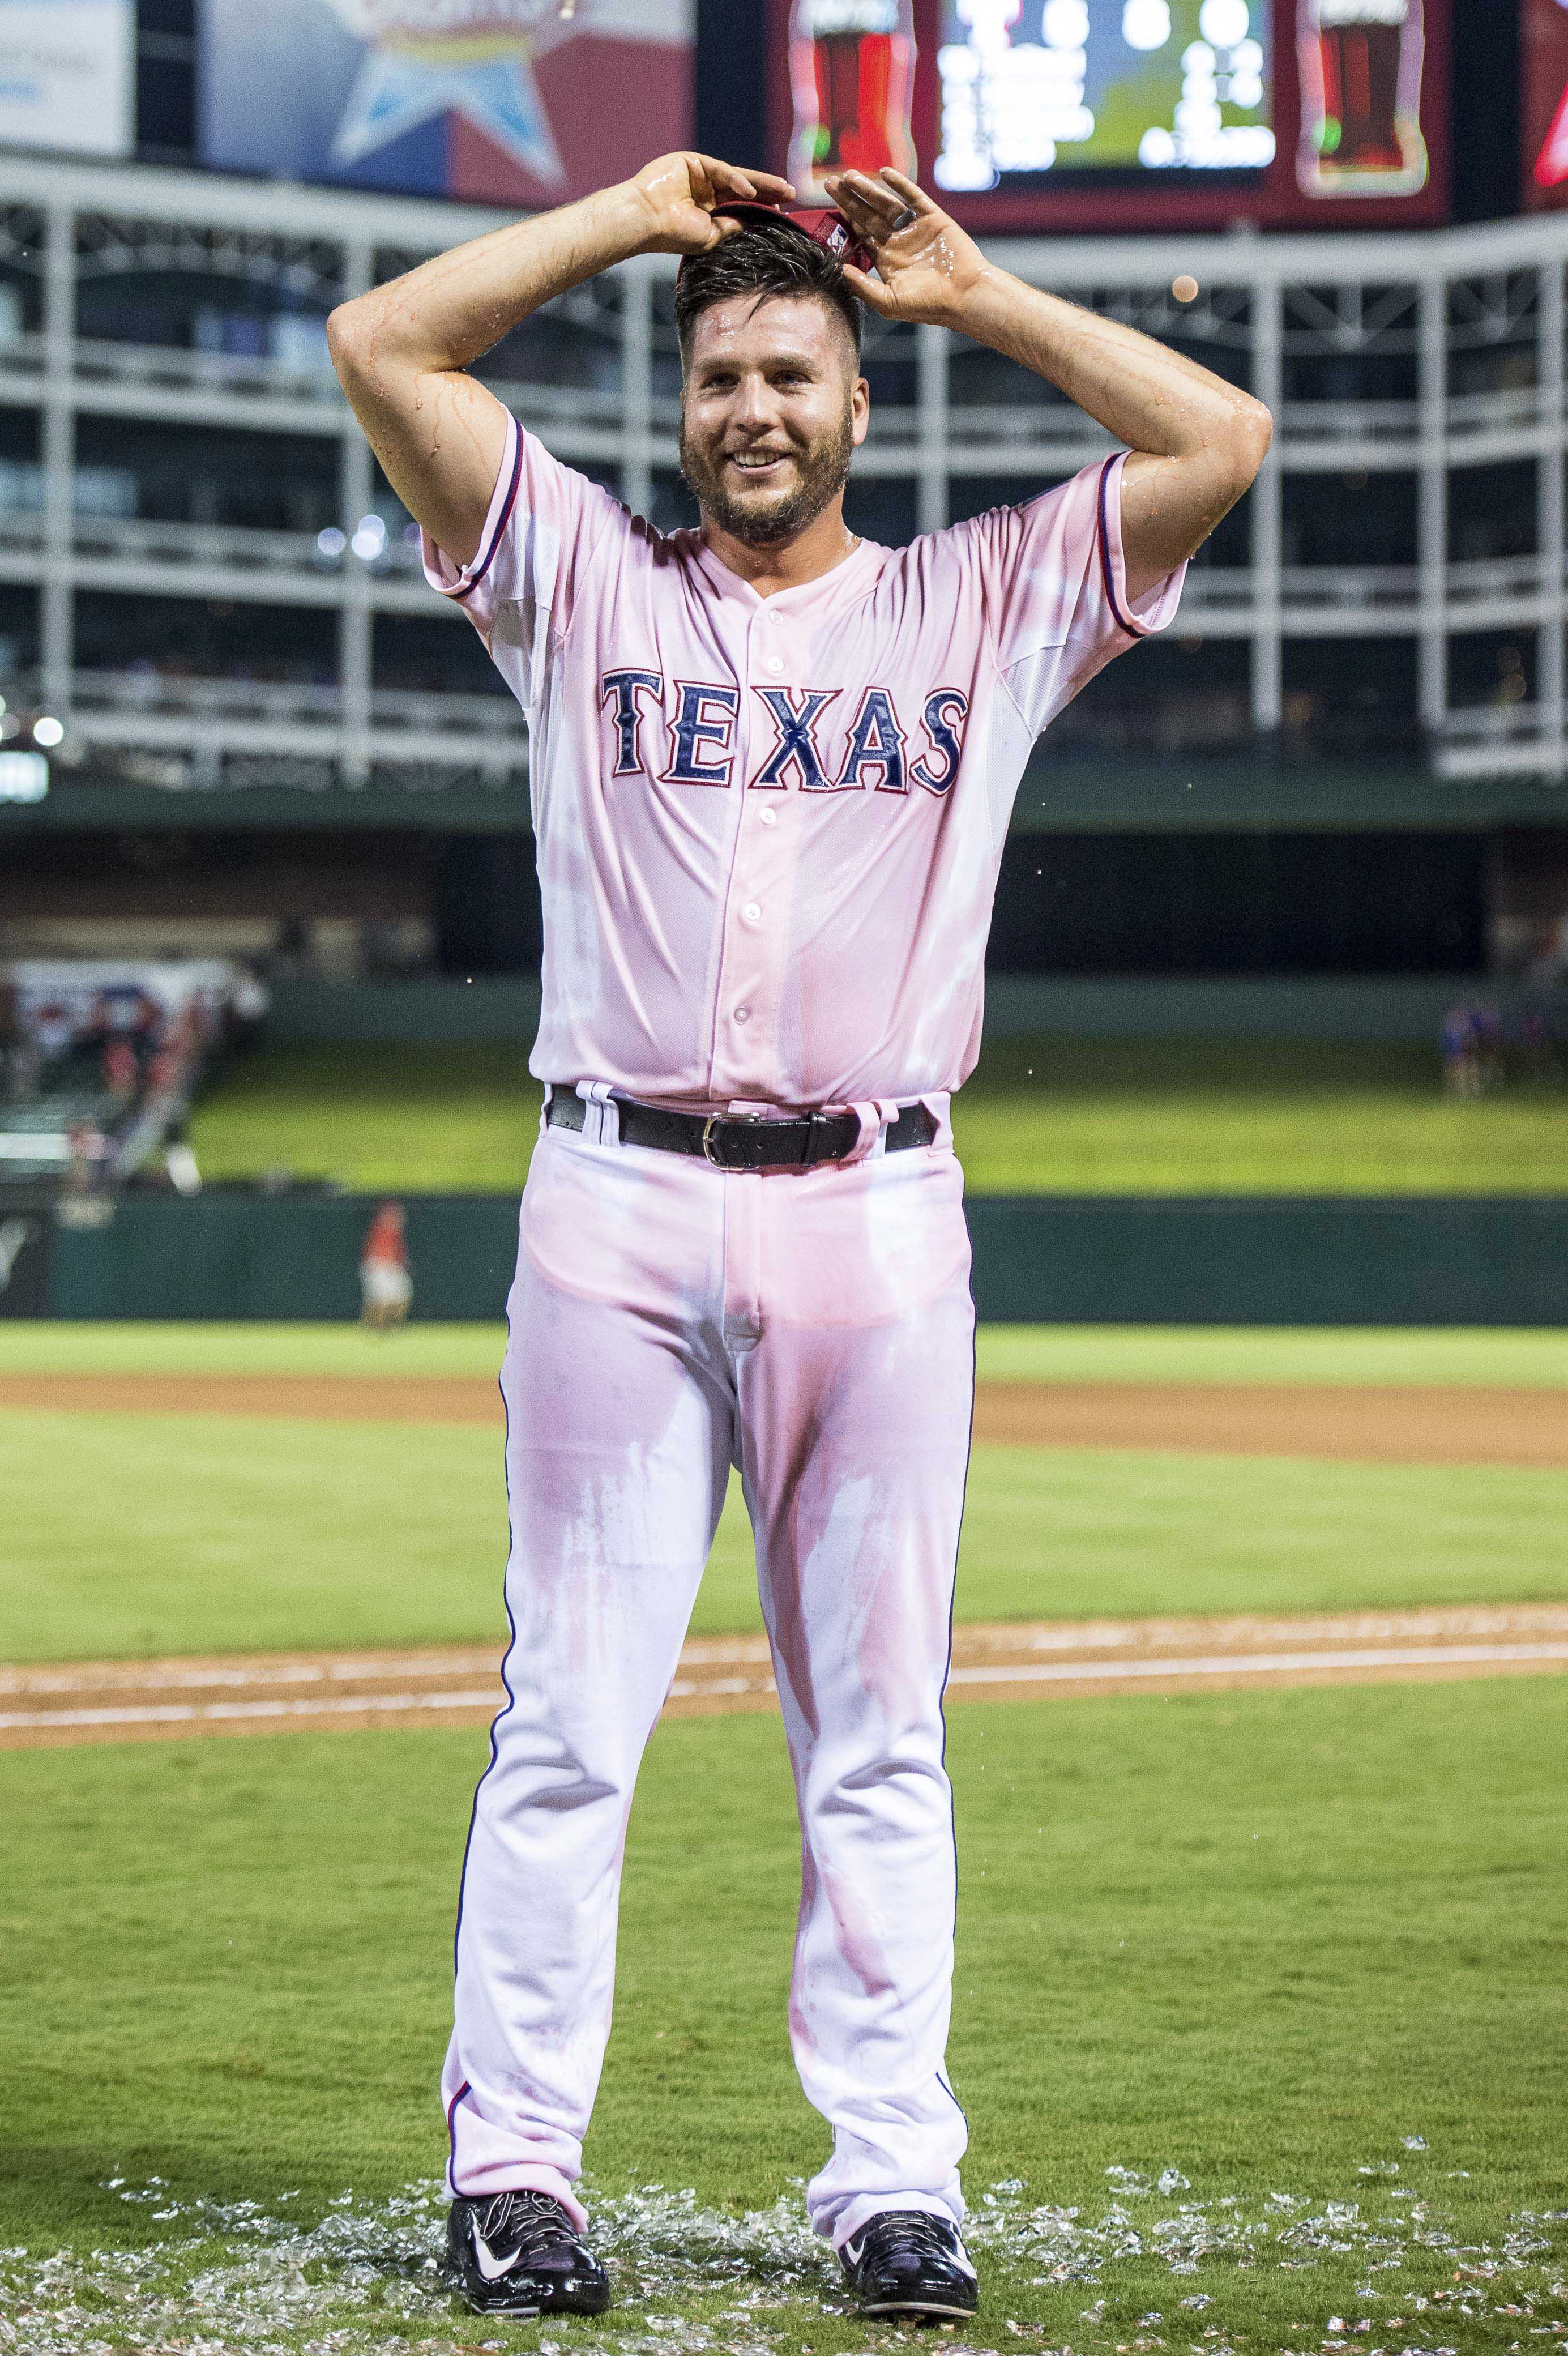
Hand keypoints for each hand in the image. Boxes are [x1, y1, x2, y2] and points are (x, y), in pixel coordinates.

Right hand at [626, 152, 796, 257]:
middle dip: (769, 190)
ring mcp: (700, 175)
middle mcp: (706, 191)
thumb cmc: (674, 233)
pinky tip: (751, 192)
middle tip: (793, 193)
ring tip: (784, 189)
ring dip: (762, 183)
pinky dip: (737, 181)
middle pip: (744, 188)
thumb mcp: (711, 236)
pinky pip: (721, 170)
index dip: (763, 206)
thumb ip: (732, 227)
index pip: (742, 205)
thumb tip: (755, 222)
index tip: (785, 211)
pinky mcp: (692, 162)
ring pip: (737, 177)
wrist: (646, 220)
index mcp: (709, 211)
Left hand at [823, 168, 989, 328]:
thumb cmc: (928, 305)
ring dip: (868, 189)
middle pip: (868, 215)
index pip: (861, 235)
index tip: (830, 203)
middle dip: (850, 199)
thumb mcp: (889, 302)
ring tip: (849, 176)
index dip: (846, 219)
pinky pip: (913, 197)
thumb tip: (841, 269)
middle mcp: (898, 242)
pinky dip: (900, 184)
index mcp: (887, 260)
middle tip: (830, 183)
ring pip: (886, 203)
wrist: (964, 295)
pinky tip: (884, 173)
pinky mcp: (932, 218)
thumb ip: (863, 286)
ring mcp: (915, 228)